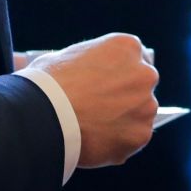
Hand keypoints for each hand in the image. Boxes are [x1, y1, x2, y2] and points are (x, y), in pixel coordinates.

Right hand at [31, 33, 157, 168]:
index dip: (118, 73)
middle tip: (99, 109)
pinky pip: (133, 139)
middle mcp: (144, 73)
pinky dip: (118, 143)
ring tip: (93, 128)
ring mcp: (146, 105)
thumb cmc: (47, 84)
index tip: (105, 85)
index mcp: (127, 47)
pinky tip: (95, 142)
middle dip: (125, 96)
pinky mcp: (141, 134)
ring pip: (139, 114)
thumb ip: (87, 64)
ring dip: (123, 120)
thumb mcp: (66, 58)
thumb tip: (84, 73)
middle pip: (140, 86)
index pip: (134, 58)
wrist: (44, 116)